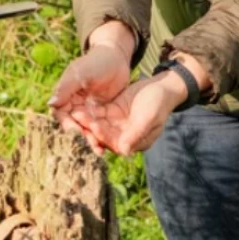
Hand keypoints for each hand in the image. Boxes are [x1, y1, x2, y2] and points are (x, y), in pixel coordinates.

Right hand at [48, 20, 134, 152]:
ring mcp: (88, 111)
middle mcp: (74, 106)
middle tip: (91, 147)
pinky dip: (101, 137)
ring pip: (86, 129)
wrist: (116, 57)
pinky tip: (108, 146)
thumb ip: (66, 87)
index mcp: (65, 96)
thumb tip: (51, 103)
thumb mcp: (81, 72)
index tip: (76, 134)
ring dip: (91, 140)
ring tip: (100, 151)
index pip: (62, 115)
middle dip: (81, 137)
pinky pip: (99, 128)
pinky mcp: (101, 114)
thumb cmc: (95, 61)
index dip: (68, 125)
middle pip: (74, 126)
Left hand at [68, 72, 189, 155]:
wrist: (162, 87)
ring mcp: (116, 124)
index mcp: (132, 142)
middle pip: (103, 135)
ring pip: (99, 124)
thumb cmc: (159, 104)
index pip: (115, 143)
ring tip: (76, 112)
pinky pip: (99, 113)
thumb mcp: (149, 118)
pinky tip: (80, 105)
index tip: (95, 127)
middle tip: (79, 120)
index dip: (104, 136)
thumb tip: (123, 152)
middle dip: (90, 129)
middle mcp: (122, 136)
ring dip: (87, 120)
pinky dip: (90, 110)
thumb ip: (136, 134)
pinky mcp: (112, 112)